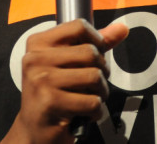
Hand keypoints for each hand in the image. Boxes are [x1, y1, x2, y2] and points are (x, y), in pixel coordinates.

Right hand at [1, 19, 128, 143]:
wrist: (35, 131)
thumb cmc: (54, 94)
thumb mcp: (68, 64)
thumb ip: (94, 44)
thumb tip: (122, 28)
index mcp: (38, 43)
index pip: (79, 26)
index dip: (97, 40)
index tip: (95, 55)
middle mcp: (35, 58)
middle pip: (90, 52)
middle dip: (101, 71)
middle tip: (93, 84)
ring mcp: (42, 80)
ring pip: (94, 76)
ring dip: (100, 93)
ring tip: (89, 99)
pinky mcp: (50, 102)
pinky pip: (92, 101)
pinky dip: (95, 111)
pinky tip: (84, 113)